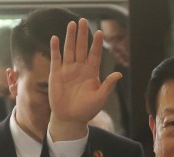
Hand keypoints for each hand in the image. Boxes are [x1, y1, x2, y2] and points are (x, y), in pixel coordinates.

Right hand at [48, 18, 122, 140]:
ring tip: (71, 24)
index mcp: (91, 73)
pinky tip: (55, 38)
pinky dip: (55, 49)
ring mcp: (68, 70)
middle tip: (83, 21)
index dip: (96, 44)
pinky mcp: (56, 74)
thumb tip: (119, 74)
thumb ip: (108, 86)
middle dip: (83, 34)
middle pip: (82, 48)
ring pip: (69, 50)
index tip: (99, 32)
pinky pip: (56, 59)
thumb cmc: (87, 110)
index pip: (94, 54)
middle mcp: (80, 68)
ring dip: (70, 37)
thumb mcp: (100, 99)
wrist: (70, 119)